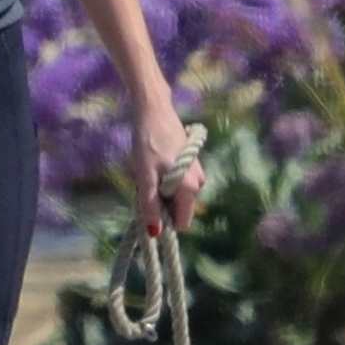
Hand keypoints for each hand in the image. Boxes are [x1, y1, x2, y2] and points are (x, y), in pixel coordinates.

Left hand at [130, 93, 205, 235]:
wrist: (155, 110)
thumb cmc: (148, 143)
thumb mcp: (145, 176)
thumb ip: (150, 205)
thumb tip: (154, 233)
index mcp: (190, 189)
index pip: (182, 223)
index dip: (164, 220)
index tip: (148, 206)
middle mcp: (199, 183)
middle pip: (178, 208)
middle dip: (161, 202)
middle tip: (145, 182)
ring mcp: (197, 172)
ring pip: (176, 195)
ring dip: (161, 189)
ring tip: (148, 170)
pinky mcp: (192, 162)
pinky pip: (178, 182)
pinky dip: (165, 178)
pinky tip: (154, 162)